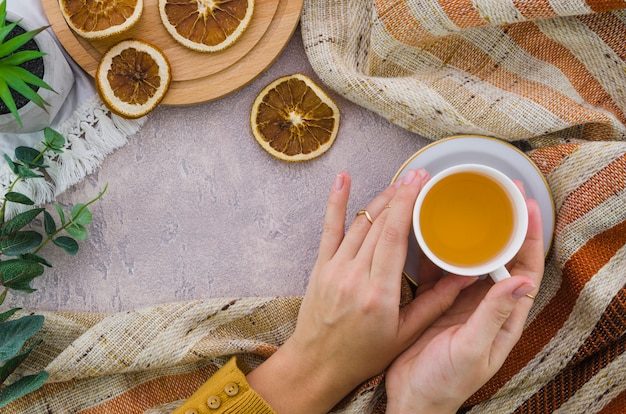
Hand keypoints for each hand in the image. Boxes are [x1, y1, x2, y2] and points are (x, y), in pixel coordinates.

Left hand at [247, 170, 478, 412]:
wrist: (318, 364)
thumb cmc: (363, 354)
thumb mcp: (405, 334)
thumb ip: (436, 303)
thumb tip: (465, 277)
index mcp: (379, 293)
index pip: (395, 236)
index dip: (408, 204)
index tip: (421, 183)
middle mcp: (354, 276)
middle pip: (379, 224)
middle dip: (400, 195)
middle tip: (418, 176)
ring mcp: (334, 269)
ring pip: (359, 223)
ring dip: (380, 199)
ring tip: (399, 183)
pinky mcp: (321, 267)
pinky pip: (329, 228)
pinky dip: (336, 202)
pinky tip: (343, 179)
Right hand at [385, 195, 544, 413]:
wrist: (412, 398)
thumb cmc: (445, 383)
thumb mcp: (472, 350)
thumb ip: (494, 315)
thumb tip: (523, 280)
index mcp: (503, 317)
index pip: (525, 269)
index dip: (529, 237)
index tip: (525, 207)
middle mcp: (485, 304)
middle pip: (500, 257)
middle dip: (502, 225)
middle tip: (497, 195)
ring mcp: (461, 301)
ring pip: (469, 258)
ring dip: (469, 233)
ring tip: (464, 205)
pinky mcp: (436, 301)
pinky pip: (440, 268)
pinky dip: (438, 248)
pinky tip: (432, 230)